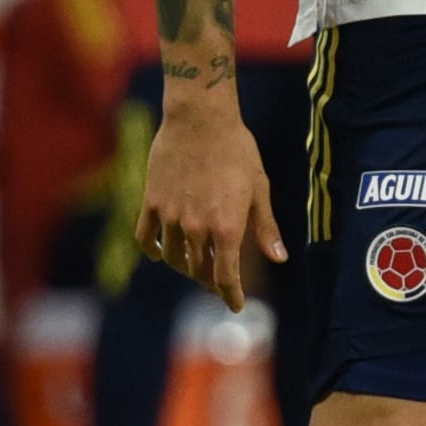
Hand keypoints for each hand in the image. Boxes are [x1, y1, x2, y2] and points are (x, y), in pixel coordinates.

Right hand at [136, 89, 282, 308]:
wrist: (200, 120)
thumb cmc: (238, 151)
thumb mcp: (260, 188)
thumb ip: (265, 227)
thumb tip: (279, 259)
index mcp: (227, 228)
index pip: (225, 277)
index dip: (231, 295)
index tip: (236, 305)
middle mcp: (196, 228)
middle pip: (199, 270)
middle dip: (210, 281)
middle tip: (219, 283)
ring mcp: (170, 216)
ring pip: (173, 257)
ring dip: (185, 266)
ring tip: (194, 265)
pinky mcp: (150, 202)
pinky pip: (146, 237)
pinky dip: (154, 250)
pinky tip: (161, 254)